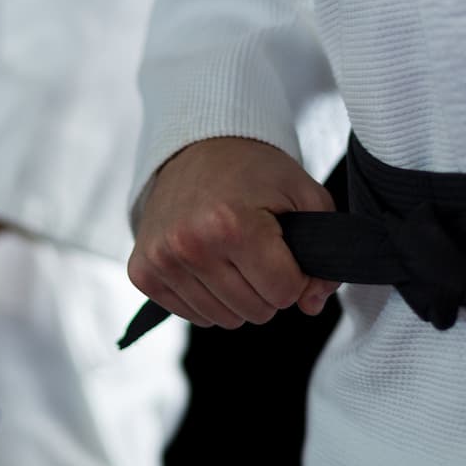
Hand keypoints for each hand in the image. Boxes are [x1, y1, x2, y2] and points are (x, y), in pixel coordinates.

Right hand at [128, 137, 338, 329]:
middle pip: (255, 312)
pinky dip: (207, 297)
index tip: (283, 247)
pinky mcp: (143, 271)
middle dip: (266, 287)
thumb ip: (323, 252)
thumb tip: (312, 304)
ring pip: (224, 320)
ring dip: (237, 296)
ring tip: (233, 254)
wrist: (196, 146)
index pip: (284, 293)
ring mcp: (162, 260)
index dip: (294, 274)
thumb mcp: (304, 195)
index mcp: (232, 224)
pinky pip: (191, 315)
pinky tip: (209, 262)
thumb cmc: (253, 171)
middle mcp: (190, 244)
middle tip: (258, 248)